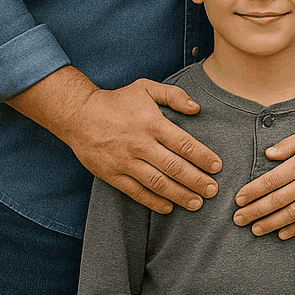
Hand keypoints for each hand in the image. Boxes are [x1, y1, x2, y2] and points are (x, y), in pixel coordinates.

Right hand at [12, 70, 222, 214]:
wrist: (78, 115)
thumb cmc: (117, 101)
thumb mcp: (145, 87)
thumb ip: (174, 95)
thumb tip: (197, 108)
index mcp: (151, 123)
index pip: (183, 143)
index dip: (202, 156)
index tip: (217, 167)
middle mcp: (139, 144)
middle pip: (174, 167)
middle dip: (196, 181)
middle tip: (213, 191)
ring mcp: (124, 161)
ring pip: (157, 183)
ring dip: (179, 195)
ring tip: (197, 203)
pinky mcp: (111, 174)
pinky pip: (136, 192)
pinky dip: (153, 201)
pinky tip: (169, 207)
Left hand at [234, 125, 294, 239]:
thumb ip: (289, 144)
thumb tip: (268, 154)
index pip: (271, 180)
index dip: (253, 191)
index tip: (239, 199)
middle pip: (277, 200)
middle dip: (255, 211)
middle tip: (239, 219)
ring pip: (292, 213)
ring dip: (271, 223)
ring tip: (255, 229)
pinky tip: (282, 234)